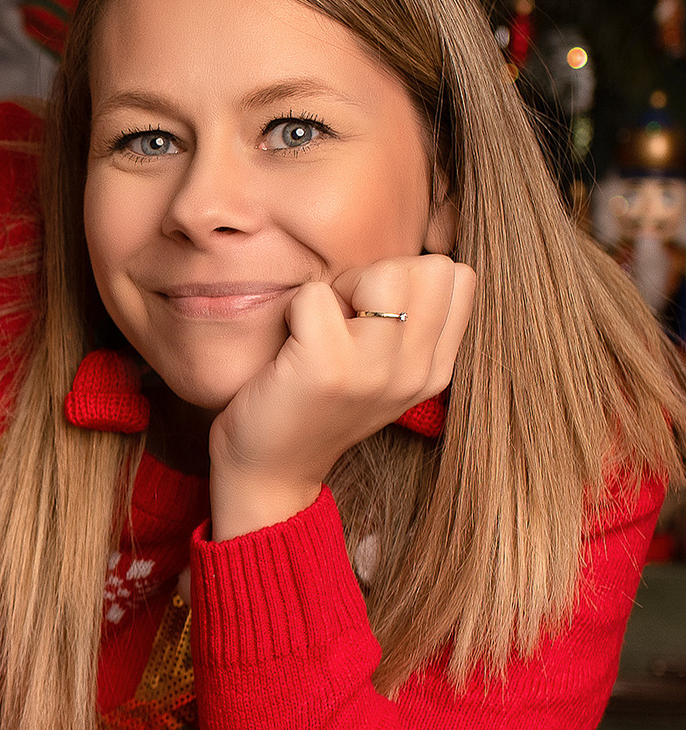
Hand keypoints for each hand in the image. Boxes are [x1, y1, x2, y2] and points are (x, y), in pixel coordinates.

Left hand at [208, 255, 477, 539]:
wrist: (270, 469)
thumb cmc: (312, 404)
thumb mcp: (379, 369)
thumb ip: (405, 324)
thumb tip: (408, 260)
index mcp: (435, 368)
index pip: (459, 277)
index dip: (408, 276)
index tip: (369, 312)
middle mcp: (418, 372)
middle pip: (430, 266)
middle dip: (375, 274)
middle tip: (339, 317)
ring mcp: (377, 372)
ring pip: (383, 272)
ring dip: (339, 287)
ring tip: (318, 328)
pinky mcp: (328, 369)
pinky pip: (316, 295)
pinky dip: (295, 307)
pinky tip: (290, 345)